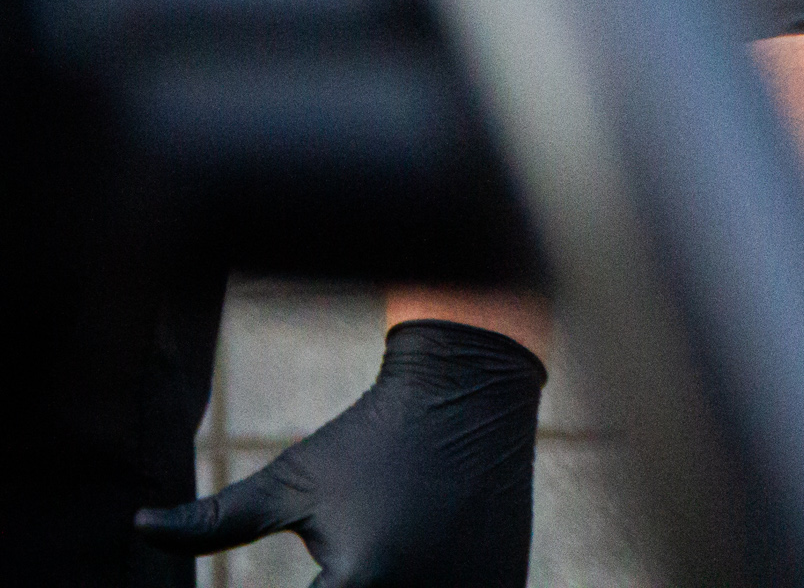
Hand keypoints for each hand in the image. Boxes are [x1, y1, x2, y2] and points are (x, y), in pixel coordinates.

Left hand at [137, 318, 544, 587]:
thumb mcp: (292, 480)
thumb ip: (217, 521)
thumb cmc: (370, 436)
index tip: (310, 575)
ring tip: (384, 544)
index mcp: (357, 583)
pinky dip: (431, 587)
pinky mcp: (506, 584)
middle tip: (347, 557)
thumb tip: (140, 527)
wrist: (468, 392)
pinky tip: (420, 557)